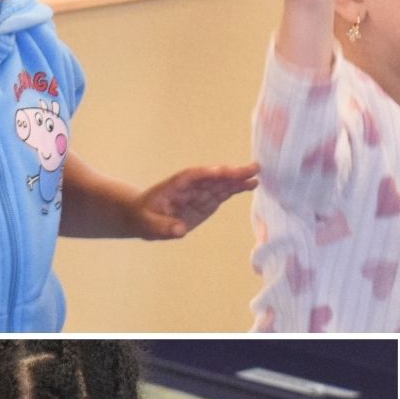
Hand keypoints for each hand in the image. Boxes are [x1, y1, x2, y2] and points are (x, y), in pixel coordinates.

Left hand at [132, 163, 257, 238]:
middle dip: (229, 173)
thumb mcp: (148, 224)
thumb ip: (164, 227)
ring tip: (256, 176)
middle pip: (211, 177)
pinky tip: (251, 184)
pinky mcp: (206, 201)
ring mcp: (199, 193)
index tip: (222, 172)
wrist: (144, 216)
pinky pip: (223, 193)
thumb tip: (180, 230)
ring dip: (237, 179)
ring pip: (220, 184)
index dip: (207, 174)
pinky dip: (236, 189)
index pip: (192, 177)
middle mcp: (190, 186)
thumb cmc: (144, 217)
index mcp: (174, 186)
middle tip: (251, 168)